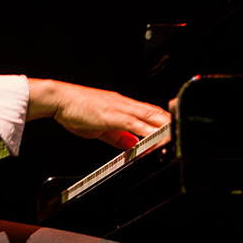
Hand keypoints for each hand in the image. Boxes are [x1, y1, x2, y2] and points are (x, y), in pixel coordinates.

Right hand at [27, 79, 169, 149]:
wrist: (60, 98)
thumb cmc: (77, 109)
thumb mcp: (101, 127)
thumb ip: (118, 136)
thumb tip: (132, 144)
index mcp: (124, 105)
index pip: (151, 112)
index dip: (165, 120)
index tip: (175, 129)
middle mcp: (125, 104)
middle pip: (155, 112)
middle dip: (170, 122)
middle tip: (182, 132)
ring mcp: (120, 108)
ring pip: (148, 116)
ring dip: (163, 127)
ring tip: (174, 136)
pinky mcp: (111, 115)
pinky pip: (133, 124)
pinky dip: (145, 132)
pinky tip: (152, 139)